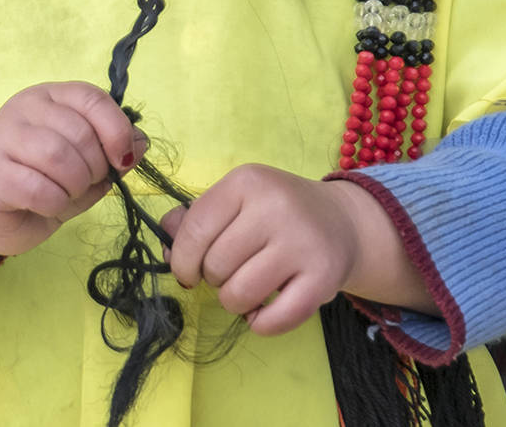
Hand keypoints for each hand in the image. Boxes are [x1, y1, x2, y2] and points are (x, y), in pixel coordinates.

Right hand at [0, 81, 146, 271]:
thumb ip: (112, 151)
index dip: (116, 130)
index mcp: (50, 96)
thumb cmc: (42, 185)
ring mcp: (3, 137)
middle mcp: (23, 108)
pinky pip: (39, 188)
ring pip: (59, 157)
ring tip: (67, 194)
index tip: (124, 159)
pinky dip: (55, 203)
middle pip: (79, 132)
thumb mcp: (85, 165)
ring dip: (76, 186)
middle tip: (86, 184)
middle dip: (95, 168)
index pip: (92, 98)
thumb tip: (142, 142)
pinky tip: (47, 206)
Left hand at [161, 164, 425, 335]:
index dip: (181, 260)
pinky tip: (266, 309)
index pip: (195, 229)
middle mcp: (276, 207)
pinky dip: (260, 323)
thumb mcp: (237, 200)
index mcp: (247, 181)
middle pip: (215, 265)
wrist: (341, 222)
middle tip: (232, 271)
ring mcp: (302, 243)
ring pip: (239, 295)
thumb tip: (164, 244)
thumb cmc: (275, 212)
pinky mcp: (322, 279)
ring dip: (234, 302)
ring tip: (248, 288)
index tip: (187, 271)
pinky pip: (272, 321)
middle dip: (213, 278)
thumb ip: (195, 218)